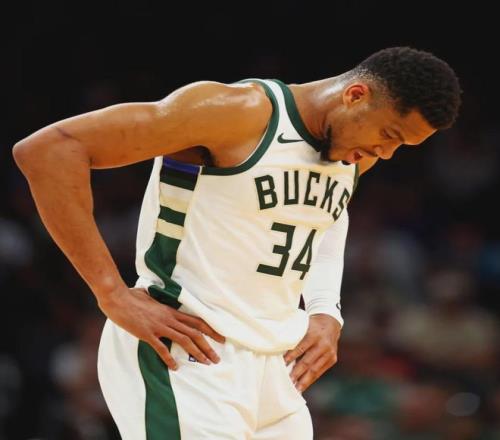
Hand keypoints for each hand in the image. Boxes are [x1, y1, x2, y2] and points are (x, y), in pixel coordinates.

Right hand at [98, 287, 224, 369]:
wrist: (118, 298)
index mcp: (171, 311)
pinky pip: (161, 348)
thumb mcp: (149, 296)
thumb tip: (152, 296)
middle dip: (208, 346)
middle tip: (217, 358)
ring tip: (206, 363)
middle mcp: (169, 318)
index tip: (221, 339)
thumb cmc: (131, 296)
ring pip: (184, 340)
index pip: (196, 321)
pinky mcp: (147, 334)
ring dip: (196, 352)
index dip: (211, 330)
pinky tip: (175, 367)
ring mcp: (159, 326)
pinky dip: (169, 358)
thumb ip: (155, 301)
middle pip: (194, 332)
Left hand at [284, 314, 340, 391]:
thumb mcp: (303, 326)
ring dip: (304, 381)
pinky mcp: (332, 359)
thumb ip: (294, 337)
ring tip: (295, 390)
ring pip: (314, 370)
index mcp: (314, 334)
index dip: (291, 357)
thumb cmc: (311, 325)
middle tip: (287, 382)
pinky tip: (302, 386)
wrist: (330, 323)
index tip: (282, 365)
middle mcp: (323, 344)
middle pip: (307, 361)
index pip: (300, 348)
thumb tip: (278, 351)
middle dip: (296, 373)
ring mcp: (329, 353)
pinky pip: (320, 372)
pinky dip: (310, 380)